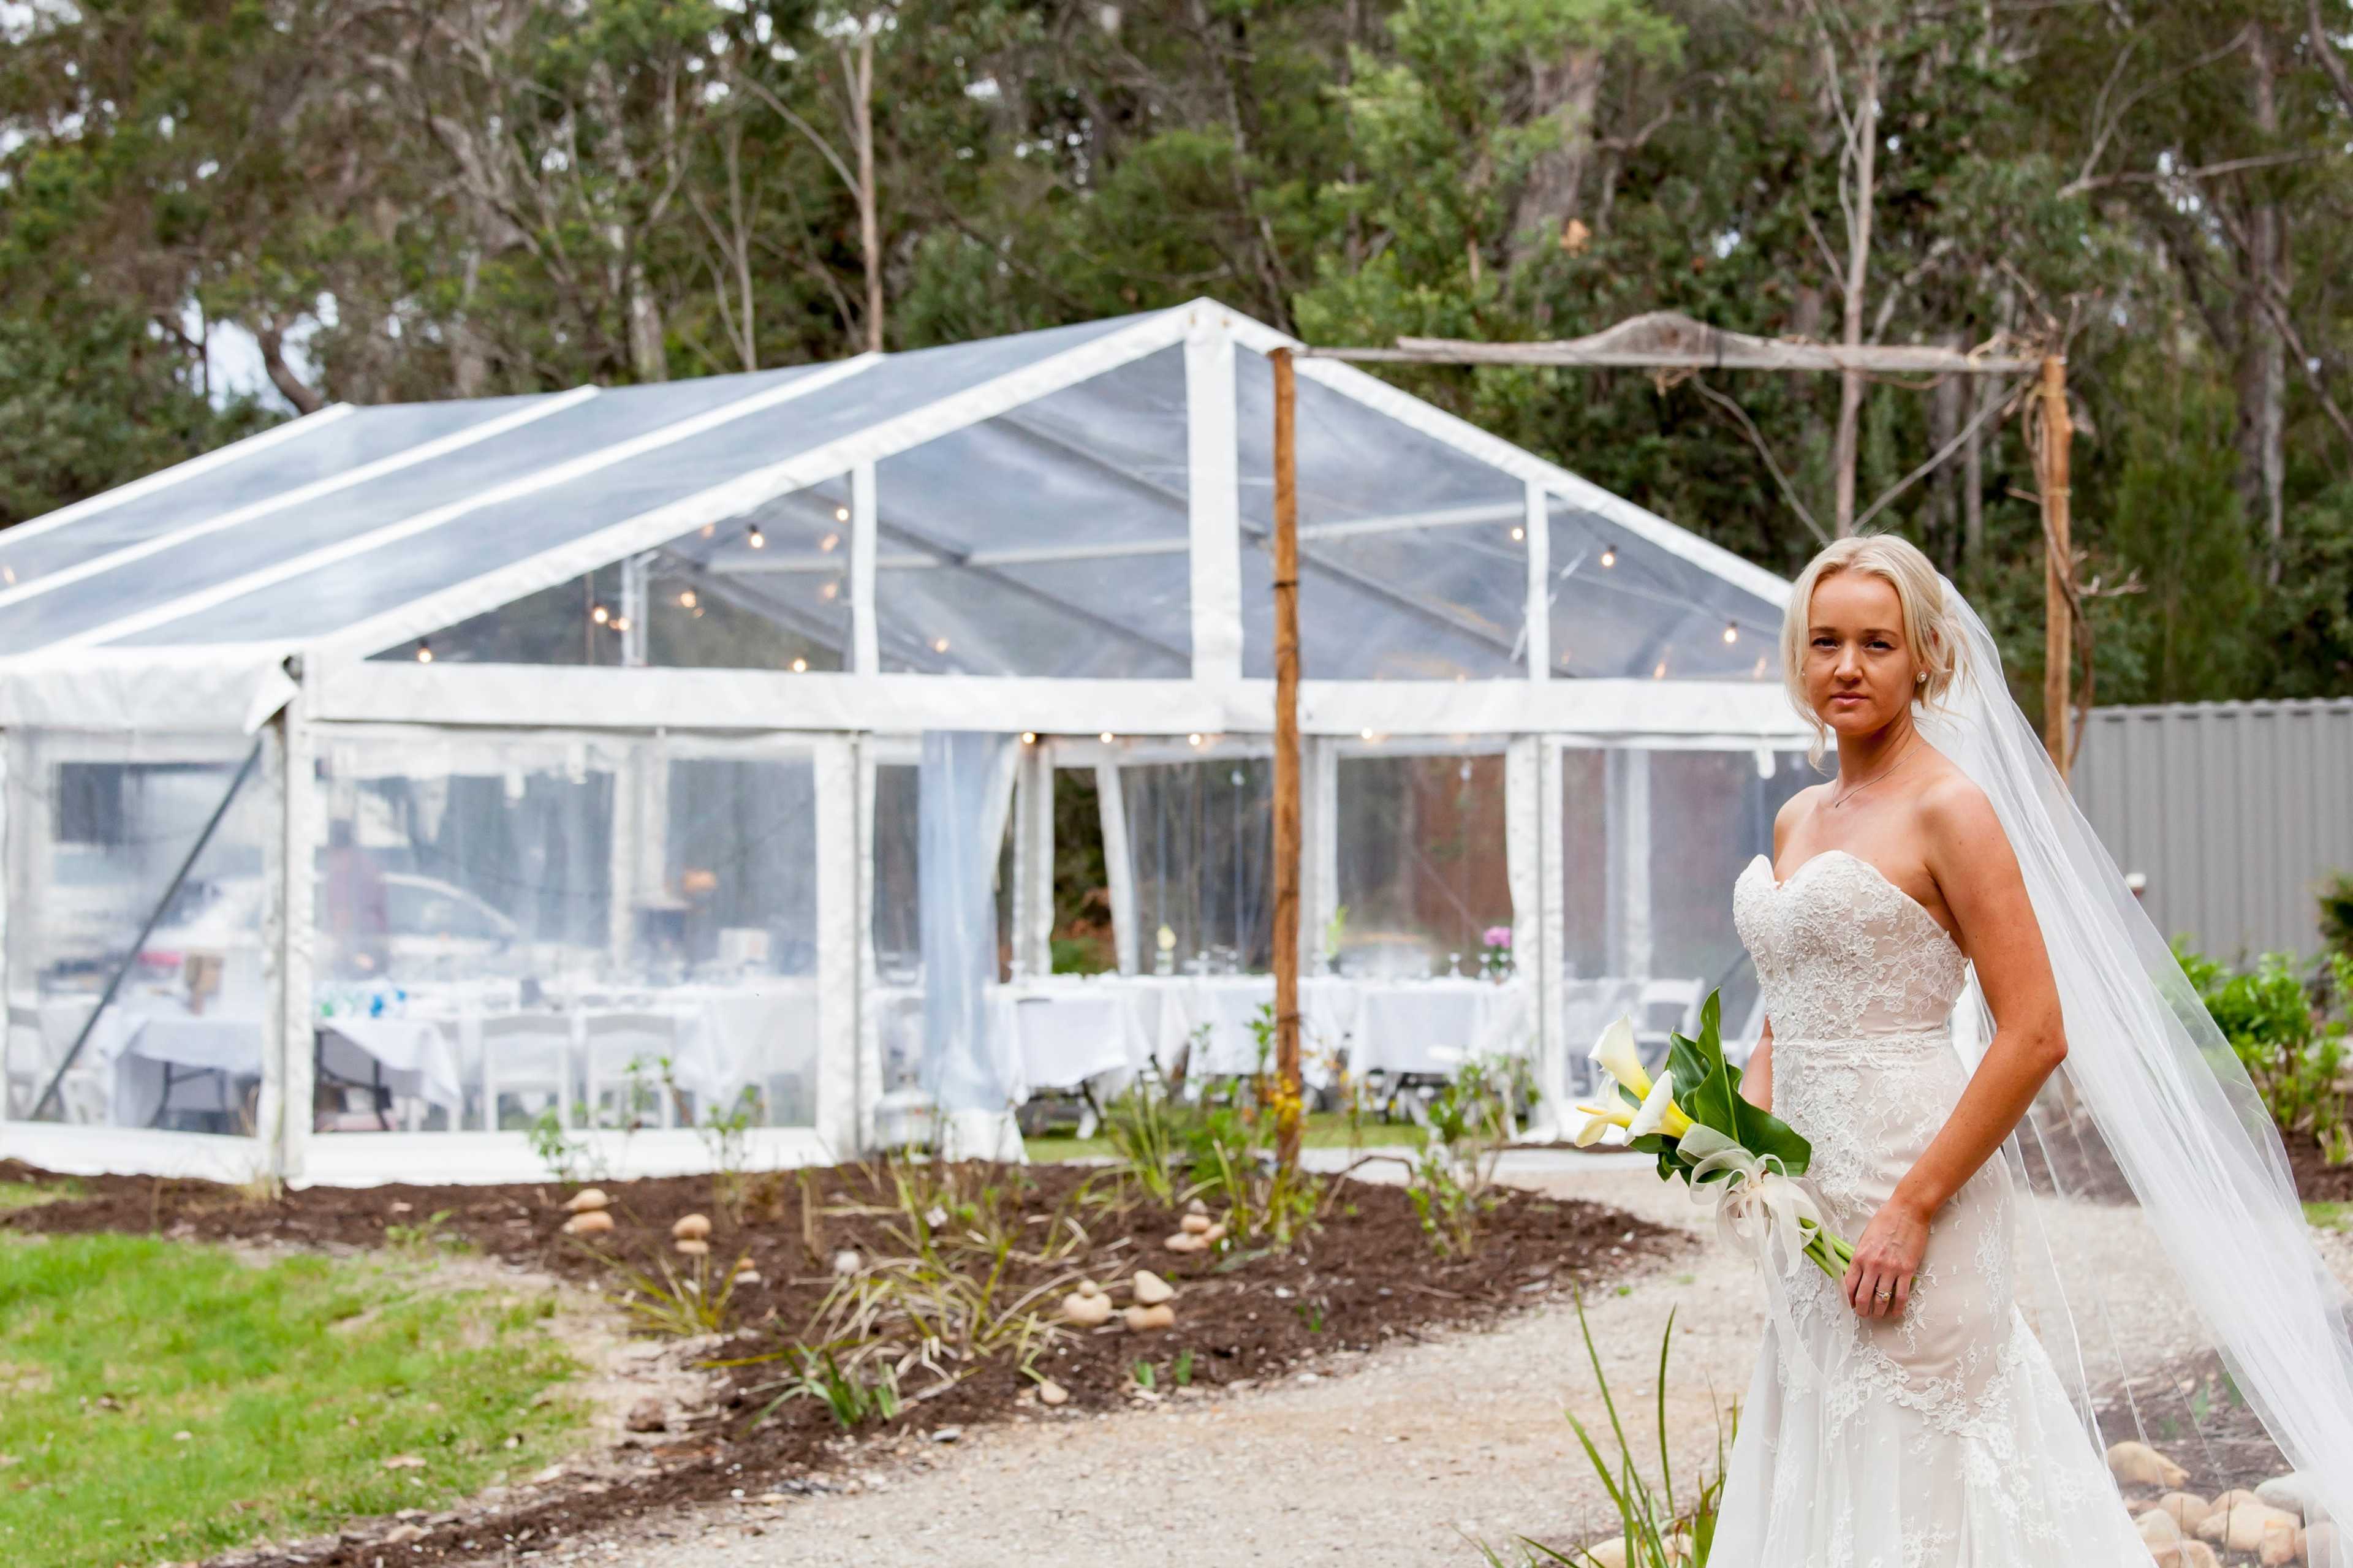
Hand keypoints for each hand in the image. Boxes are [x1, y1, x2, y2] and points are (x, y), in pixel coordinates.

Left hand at [1842, 1195, 1929, 1319]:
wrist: (1908, 1211)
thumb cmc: (1885, 1221)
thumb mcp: (1865, 1238)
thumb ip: (1860, 1258)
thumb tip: (1856, 1276)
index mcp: (1859, 1256)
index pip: (1848, 1285)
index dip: (1847, 1299)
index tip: (1850, 1304)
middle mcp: (1873, 1265)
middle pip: (1862, 1297)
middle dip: (1861, 1310)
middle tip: (1863, 1314)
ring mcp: (1890, 1269)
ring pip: (1881, 1300)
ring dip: (1878, 1312)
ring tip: (1878, 1315)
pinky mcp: (1907, 1271)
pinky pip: (1901, 1296)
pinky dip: (1897, 1308)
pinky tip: (1894, 1312)